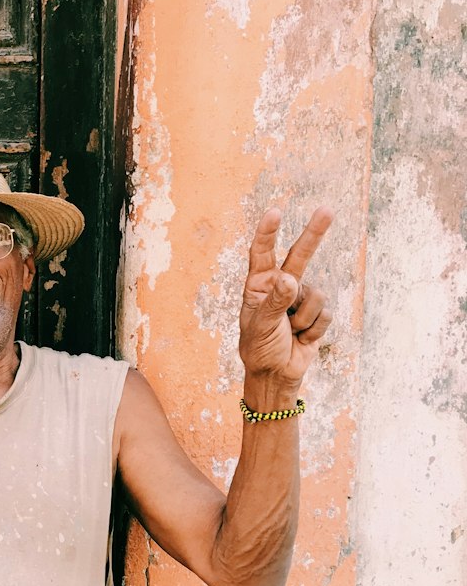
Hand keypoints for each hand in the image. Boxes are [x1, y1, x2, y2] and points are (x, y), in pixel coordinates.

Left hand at [239, 206, 333, 389]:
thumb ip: (275, 302)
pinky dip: (314, 328)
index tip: (274, 212)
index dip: (268, 232)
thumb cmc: (259, 349)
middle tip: (327, 210)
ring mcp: (299, 298)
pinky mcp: (316, 313)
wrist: (276, 375)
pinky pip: (324, 313)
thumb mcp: (261, 326)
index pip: (263, 253)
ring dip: (304, 318)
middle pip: (300, 255)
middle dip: (314, 233)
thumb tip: (290, 279)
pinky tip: (302, 338)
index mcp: (259, 285)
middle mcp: (280, 286)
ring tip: (291, 331)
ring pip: (315, 295)